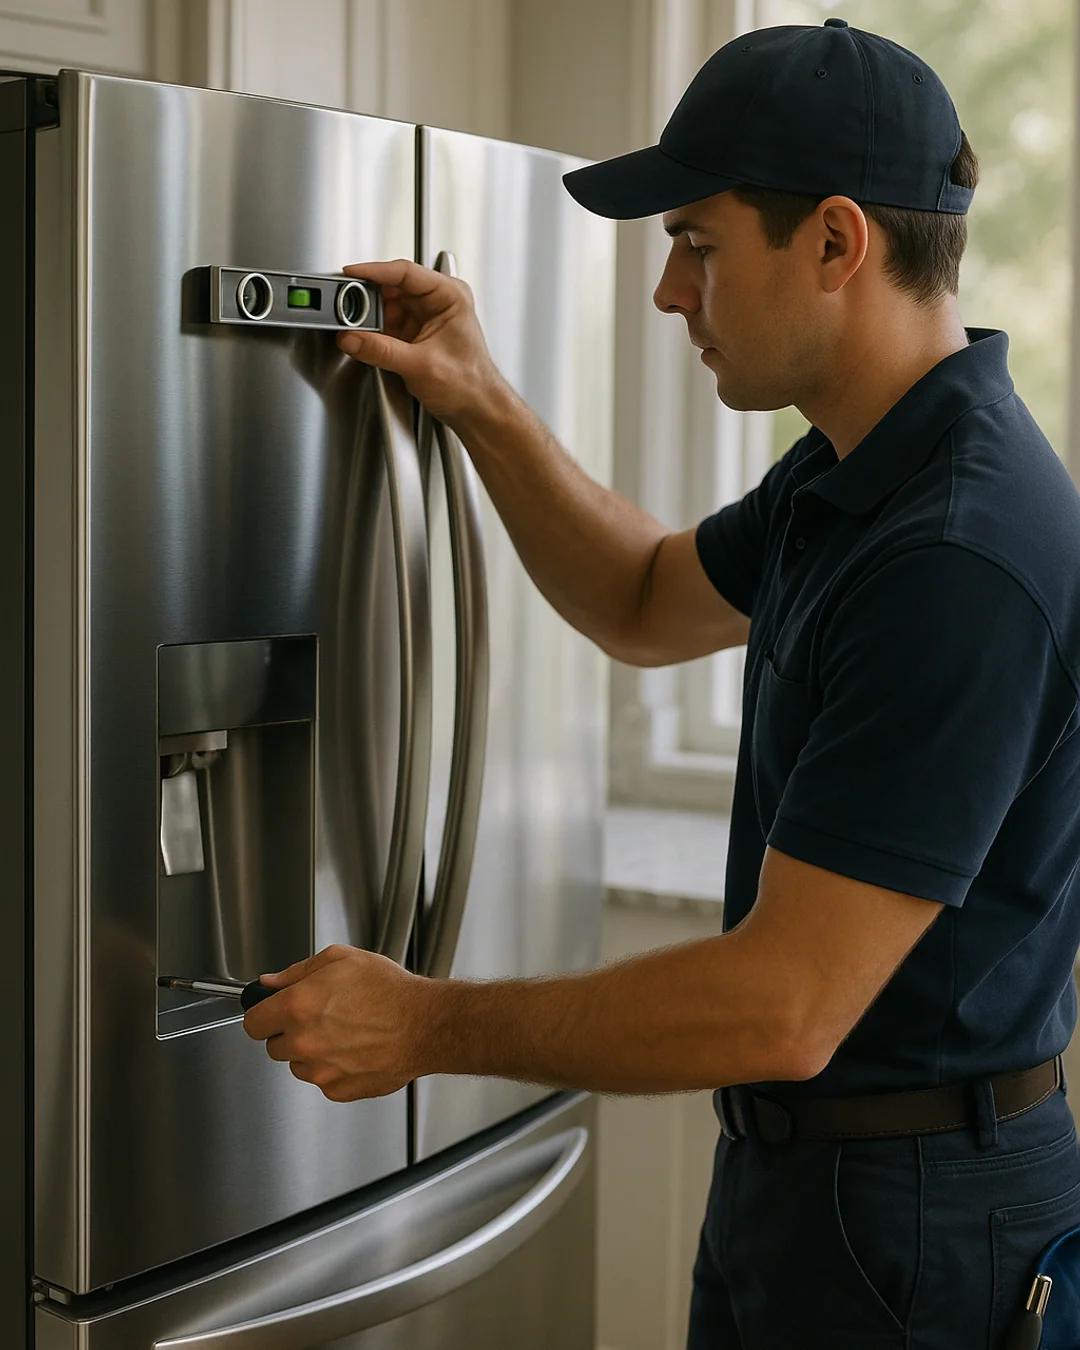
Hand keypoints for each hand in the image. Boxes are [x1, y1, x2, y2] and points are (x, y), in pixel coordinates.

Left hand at [242, 944, 431, 1100]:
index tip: (271, 1013)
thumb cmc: (389, 991)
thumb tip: (269, 983)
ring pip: (298, 1065)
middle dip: (290, 1032)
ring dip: (311, 1052)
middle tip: (320, 1017)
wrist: (424, 1025)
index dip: (263, 1014)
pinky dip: (333, 1068)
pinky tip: (355, 1049)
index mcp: (298, 1006)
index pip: (252, 1023)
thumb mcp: (341, 959)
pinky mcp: (337, 1089)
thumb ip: (296, 972)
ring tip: (343, 1033)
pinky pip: (322, 1080)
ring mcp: (320, 1070)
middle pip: (274, 1046)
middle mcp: (304, 1042)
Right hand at [335, 258, 505, 427]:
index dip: (374, 271)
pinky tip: (365, 340)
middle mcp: (437, 302)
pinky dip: (373, 332)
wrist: (476, 410)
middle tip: (346, 310)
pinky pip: (386, 325)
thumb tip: (352, 338)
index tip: (351, 273)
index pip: (405, 272)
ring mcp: (424, 317)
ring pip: (386, 306)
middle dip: (367, 299)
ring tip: (355, 329)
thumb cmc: (470, 384)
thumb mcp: (421, 365)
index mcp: (449, 296)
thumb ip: (382, 351)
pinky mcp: (413, 334)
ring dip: (368, 318)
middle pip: (391, 287)